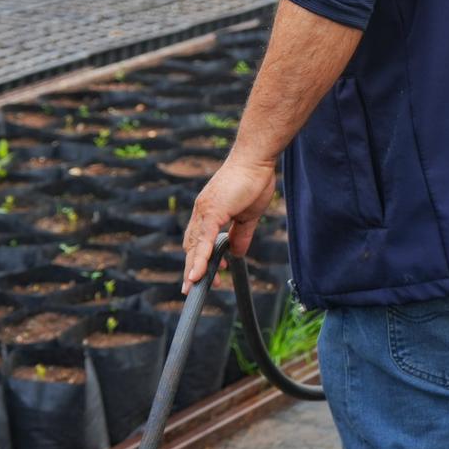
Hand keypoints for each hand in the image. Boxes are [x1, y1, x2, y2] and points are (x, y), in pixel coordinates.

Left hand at [181, 154, 275, 293]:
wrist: (256, 159)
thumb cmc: (254, 181)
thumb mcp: (248, 216)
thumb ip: (241, 235)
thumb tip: (237, 254)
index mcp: (209, 212)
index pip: (198, 241)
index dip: (199, 259)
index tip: (203, 276)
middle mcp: (202, 211)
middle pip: (192, 246)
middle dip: (192, 269)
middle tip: (193, 289)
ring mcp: (204, 210)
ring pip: (194, 246)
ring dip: (194, 268)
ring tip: (193, 287)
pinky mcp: (212, 210)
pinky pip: (203, 240)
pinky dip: (199, 258)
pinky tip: (197, 274)